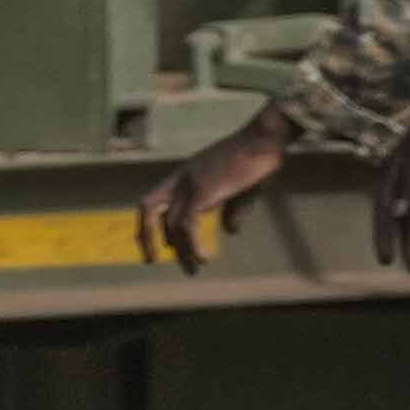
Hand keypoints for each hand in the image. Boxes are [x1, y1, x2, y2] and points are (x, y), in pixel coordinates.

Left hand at [134, 122, 288, 272]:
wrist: (264, 139)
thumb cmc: (258, 160)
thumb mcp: (242, 188)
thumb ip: (234, 210)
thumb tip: (230, 231)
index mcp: (186, 176)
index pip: (157, 199)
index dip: (156, 225)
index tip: (166, 247)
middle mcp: (182, 179)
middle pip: (148, 206)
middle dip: (145, 234)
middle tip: (151, 260)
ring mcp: (190, 184)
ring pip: (170, 223)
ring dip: (180, 250)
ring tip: (193, 269)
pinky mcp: (203, 191)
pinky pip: (187, 224)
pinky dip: (192, 245)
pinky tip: (204, 258)